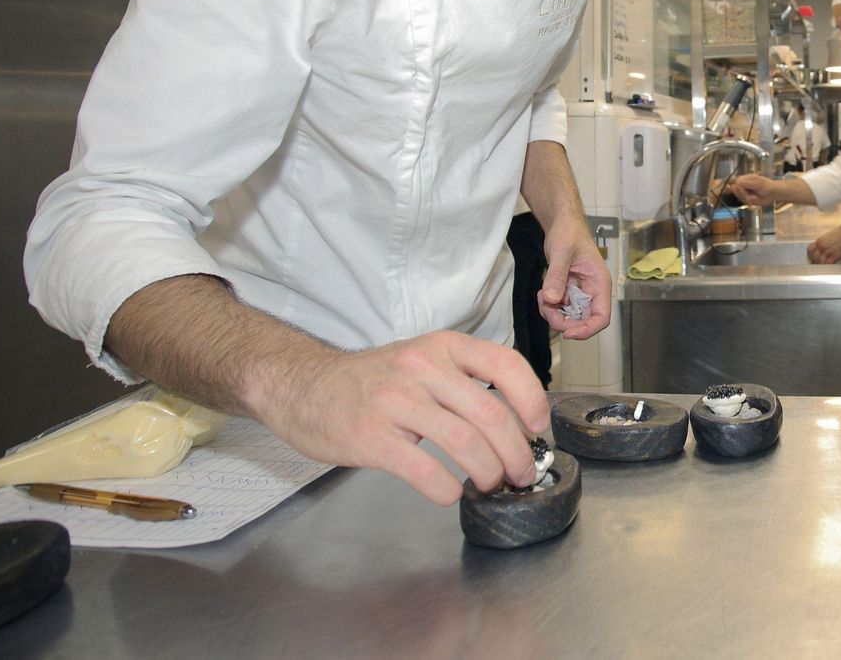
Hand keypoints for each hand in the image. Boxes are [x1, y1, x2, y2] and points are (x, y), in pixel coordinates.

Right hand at [256, 331, 549, 505]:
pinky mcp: (370, 436)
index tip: (538, 428)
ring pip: (463, 441)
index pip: (505, 365)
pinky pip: (423, 469)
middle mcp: (422, 368)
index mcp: (443, 348)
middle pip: (490, 413)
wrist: (302, 386)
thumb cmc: (372, 380)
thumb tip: (516, 424)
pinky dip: (446, 488)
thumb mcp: (422, 361)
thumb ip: (464, 382)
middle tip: (521, 474)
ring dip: (487, 471)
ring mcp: (394, 401)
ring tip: (490, 484)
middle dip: (516, 452)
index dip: (532, 399)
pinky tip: (450, 493)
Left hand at [537, 216, 611, 339]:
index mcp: (599, 284)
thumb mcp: (561, 252)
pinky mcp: (569, 292)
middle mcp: (592, 291)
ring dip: (553, 314)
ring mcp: (580, 293)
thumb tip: (552, 299)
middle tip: (547, 308)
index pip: (601, 317)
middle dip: (564, 321)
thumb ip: (556, 277)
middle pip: (584, 321)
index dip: (587, 330)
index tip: (569, 333)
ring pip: (570, 317)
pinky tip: (542, 293)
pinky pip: (560, 309)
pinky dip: (549, 306)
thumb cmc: (569, 233)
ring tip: (542, 297)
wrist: (562, 225)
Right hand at [730, 174, 779, 206]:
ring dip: (748, 199)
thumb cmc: (767, 186)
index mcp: (745, 178)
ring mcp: (745, 192)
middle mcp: (743, 185)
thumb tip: (738, 182)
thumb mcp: (759, 184)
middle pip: (736, 190)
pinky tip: (756, 200)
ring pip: (740, 197)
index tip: (746, 192)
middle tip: (754, 197)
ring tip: (756, 198)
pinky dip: (750, 202)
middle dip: (744, 195)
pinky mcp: (747, 199)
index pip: (737, 183)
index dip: (740, 189)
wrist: (774, 193)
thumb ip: (749, 183)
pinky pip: (744, 202)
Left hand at [808, 221, 840, 263]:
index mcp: (819, 241)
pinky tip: (829, 267)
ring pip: (818, 262)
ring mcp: (827, 251)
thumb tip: (822, 248)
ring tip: (823, 267)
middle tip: (817, 264)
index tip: (812, 258)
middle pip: (813, 258)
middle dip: (814, 262)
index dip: (810, 255)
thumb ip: (824, 243)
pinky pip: (827, 264)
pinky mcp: (834, 256)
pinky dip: (827, 267)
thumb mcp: (829, 236)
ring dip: (820, 265)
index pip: (809, 250)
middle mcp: (821, 246)